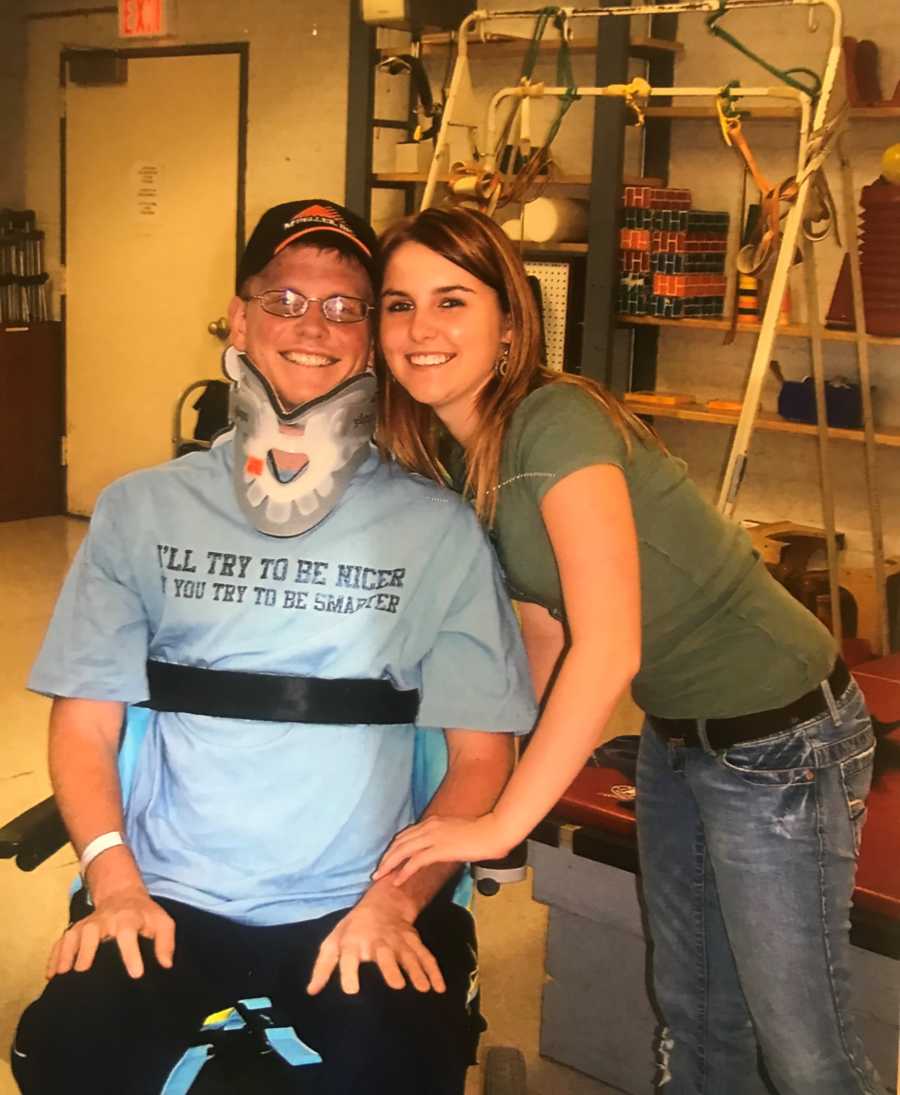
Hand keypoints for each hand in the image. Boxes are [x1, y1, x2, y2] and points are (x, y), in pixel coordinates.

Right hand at [46, 886, 174, 979]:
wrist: (122, 896)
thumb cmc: (144, 915)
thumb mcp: (162, 923)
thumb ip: (166, 942)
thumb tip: (166, 965)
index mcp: (127, 918)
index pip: (128, 933)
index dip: (131, 953)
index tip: (136, 974)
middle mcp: (104, 920)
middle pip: (92, 931)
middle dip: (87, 950)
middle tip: (83, 972)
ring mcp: (86, 924)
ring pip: (73, 935)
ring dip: (66, 953)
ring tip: (62, 975)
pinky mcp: (75, 930)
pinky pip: (61, 941)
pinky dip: (54, 956)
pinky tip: (50, 975)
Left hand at [306, 881, 443, 995]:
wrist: (383, 903)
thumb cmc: (353, 929)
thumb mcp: (333, 942)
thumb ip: (322, 967)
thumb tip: (311, 992)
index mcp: (353, 942)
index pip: (349, 956)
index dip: (349, 972)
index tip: (352, 990)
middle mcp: (377, 942)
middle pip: (385, 954)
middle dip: (391, 968)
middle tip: (397, 985)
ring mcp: (398, 941)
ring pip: (409, 955)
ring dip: (416, 971)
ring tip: (424, 989)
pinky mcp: (413, 941)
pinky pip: (425, 955)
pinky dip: (434, 971)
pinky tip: (439, 988)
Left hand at [372, 812, 511, 886]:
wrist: (494, 832)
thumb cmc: (481, 833)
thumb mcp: (457, 831)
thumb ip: (444, 837)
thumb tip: (439, 848)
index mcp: (433, 821)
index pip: (406, 834)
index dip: (394, 848)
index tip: (387, 859)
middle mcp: (429, 826)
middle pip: (400, 842)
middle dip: (386, 857)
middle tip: (377, 871)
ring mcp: (433, 837)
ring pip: (403, 851)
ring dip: (389, 865)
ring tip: (380, 877)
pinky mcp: (439, 849)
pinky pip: (415, 861)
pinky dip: (404, 871)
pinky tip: (397, 880)